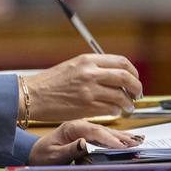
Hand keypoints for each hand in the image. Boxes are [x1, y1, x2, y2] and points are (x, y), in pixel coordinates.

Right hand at [23, 53, 142, 121]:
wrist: (33, 95)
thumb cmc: (50, 82)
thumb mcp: (73, 66)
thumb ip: (94, 68)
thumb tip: (115, 75)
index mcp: (88, 60)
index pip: (122, 62)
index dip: (133, 72)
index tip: (134, 79)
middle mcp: (91, 73)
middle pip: (126, 77)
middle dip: (136, 87)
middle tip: (137, 94)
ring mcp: (90, 90)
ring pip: (121, 96)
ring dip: (128, 103)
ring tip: (128, 106)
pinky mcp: (87, 106)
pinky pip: (111, 109)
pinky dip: (117, 111)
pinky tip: (115, 111)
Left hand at [28, 119, 142, 164]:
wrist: (34, 153)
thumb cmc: (42, 156)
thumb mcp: (53, 155)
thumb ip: (69, 149)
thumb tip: (84, 144)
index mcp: (71, 127)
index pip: (94, 132)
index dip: (109, 140)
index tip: (121, 147)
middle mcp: (79, 125)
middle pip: (103, 130)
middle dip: (120, 137)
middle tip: (136, 144)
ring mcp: (83, 128)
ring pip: (106, 131)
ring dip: (121, 137)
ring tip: (137, 142)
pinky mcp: (86, 134)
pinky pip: (103, 134)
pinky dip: (116, 137)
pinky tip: (126, 140)